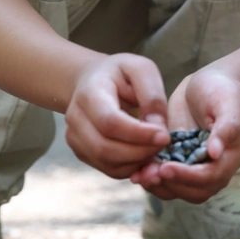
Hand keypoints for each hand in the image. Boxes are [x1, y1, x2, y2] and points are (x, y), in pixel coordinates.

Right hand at [65, 54, 169, 178]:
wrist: (92, 79)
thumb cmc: (120, 73)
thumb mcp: (140, 69)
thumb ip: (151, 95)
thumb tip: (158, 128)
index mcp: (89, 92)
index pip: (110, 122)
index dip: (139, 134)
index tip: (165, 136)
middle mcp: (76, 117)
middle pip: (105, 148)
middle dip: (140, 152)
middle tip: (164, 145)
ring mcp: (75, 137)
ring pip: (107, 163)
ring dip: (137, 162)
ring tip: (156, 149)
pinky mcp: (82, 152)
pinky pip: (109, 169)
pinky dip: (130, 168)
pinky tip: (144, 154)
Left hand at [130, 66, 239, 202]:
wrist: (209, 82)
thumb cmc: (223, 89)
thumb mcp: (230, 102)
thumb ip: (226, 126)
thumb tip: (215, 153)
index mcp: (231, 156)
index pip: (211, 176)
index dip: (188, 176)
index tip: (165, 168)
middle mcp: (215, 167)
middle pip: (195, 190)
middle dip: (171, 184)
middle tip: (148, 174)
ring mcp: (196, 165)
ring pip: (179, 189)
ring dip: (159, 186)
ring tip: (139, 175)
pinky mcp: (179, 160)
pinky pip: (167, 178)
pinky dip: (152, 177)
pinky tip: (137, 170)